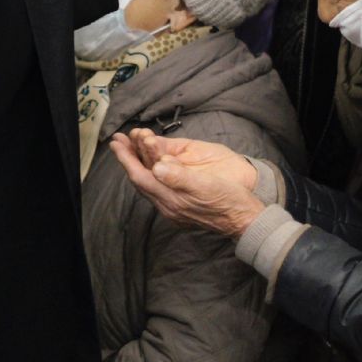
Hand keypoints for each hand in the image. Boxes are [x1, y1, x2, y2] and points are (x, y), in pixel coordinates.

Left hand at [109, 128, 263, 236]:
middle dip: (128, 159)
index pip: (140, 177)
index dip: (126, 159)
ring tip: (131, 146)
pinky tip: (151, 165)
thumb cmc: (229, 200)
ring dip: (138, 163)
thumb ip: (180, 177)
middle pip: (140, 179)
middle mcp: (167, 205)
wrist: (245, 220)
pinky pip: (157, 187)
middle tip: (118, 141)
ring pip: (148, 183)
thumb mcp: (205, 184)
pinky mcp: (180, 208)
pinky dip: (150, 172)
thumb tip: (157, 167)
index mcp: (171, 199)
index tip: (116, 143)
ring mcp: (173, 208)